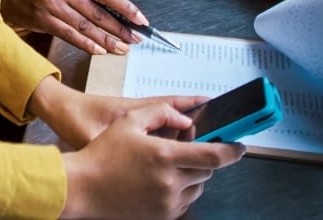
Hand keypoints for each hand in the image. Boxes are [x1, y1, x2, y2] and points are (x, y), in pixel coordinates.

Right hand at [0, 0, 145, 54]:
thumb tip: (109, 13)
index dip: (125, 7)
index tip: (141, 19)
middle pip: (98, 12)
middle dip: (121, 28)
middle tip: (137, 39)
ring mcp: (52, 4)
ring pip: (86, 26)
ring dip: (107, 40)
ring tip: (123, 49)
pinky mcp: (42, 19)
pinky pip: (68, 34)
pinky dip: (86, 44)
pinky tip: (99, 51)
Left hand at [30, 77, 205, 149]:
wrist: (57, 110)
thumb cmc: (75, 118)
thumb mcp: (98, 133)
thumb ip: (124, 141)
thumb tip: (153, 146)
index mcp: (135, 110)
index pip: (173, 104)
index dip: (195, 104)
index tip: (216, 104)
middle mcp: (139, 112)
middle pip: (175, 116)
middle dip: (197, 122)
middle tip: (218, 132)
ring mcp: (134, 120)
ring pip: (166, 126)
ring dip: (183, 133)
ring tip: (202, 147)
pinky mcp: (128, 129)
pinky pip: (155, 133)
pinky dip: (168, 140)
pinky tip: (174, 155)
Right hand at [59, 99, 243, 219]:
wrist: (83, 188)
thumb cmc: (102, 154)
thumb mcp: (129, 121)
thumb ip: (161, 113)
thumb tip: (188, 121)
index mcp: (164, 156)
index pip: (215, 156)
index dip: (233, 150)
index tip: (240, 146)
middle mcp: (170, 182)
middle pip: (207, 170)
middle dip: (203, 158)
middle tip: (186, 149)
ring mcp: (167, 202)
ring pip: (198, 186)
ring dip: (193, 174)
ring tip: (169, 165)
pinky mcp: (163, 215)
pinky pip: (186, 201)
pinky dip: (182, 189)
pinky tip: (162, 180)